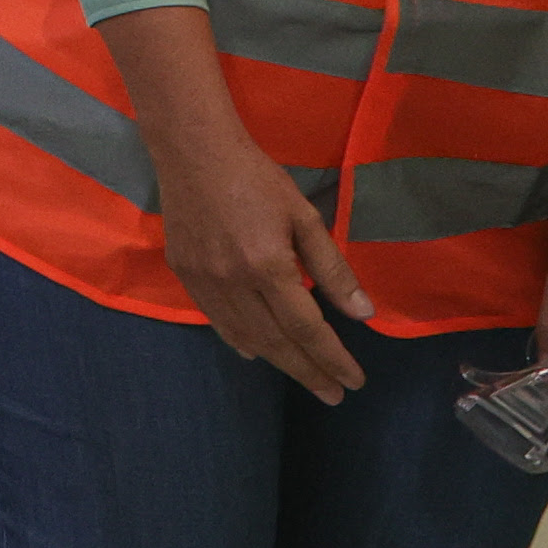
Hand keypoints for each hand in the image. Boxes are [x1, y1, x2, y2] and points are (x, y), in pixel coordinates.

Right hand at [140, 88, 369, 399]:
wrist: (193, 153)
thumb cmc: (257, 178)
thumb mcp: (304, 217)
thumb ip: (332, 268)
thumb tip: (363, 313)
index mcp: (269, 267)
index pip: (308, 328)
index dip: (332, 358)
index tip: (354, 381)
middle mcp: (235, 283)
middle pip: (277, 342)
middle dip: (309, 372)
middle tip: (333, 395)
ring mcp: (205, 283)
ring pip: (246, 337)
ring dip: (279, 362)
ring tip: (305, 377)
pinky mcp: (185, 276)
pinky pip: (217, 321)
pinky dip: (240, 341)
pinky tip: (256, 352)